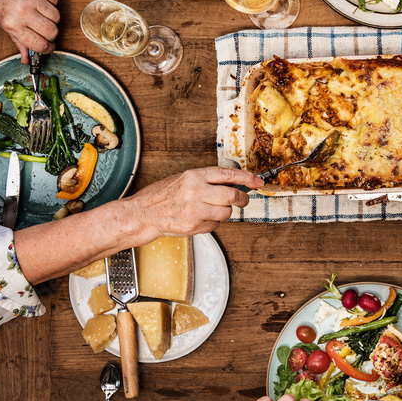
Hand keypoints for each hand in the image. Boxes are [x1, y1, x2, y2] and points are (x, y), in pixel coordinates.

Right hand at [127, 167, 262, 242]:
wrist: (143, 214)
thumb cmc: (163, 195)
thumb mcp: (184, 179)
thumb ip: (207, 180)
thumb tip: (233, 183)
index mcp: (194, 176)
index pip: (228, 174)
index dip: (247, 177)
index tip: (257, 181)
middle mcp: (195, 191)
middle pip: (232, 195)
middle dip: (242, 199)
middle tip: (243, 200)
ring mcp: (195, 210)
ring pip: (226, 212)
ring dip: (224, 212)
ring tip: (212, 210)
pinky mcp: (193, 226)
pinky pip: (215, 226)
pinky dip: (212, 223)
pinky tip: (199, 219)